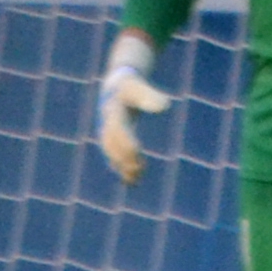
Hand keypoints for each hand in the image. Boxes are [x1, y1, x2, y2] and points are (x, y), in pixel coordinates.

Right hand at [96, 41, 169, 183]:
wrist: (116, 88)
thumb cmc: (132, 88)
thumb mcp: (140, 88)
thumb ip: (150, 96)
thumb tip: (165, 106)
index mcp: (112, 111)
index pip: (117, 129)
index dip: (126, 141)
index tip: (137, 151)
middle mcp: (106, 124)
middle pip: (112, 144)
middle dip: (123, 157)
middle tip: (139, 169)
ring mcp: (106, 133)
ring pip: (111, 154)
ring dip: (122, 167)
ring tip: (135, 181)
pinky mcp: (110, 141)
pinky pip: (113, 157)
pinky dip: (121, 169)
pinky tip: (132, 182)